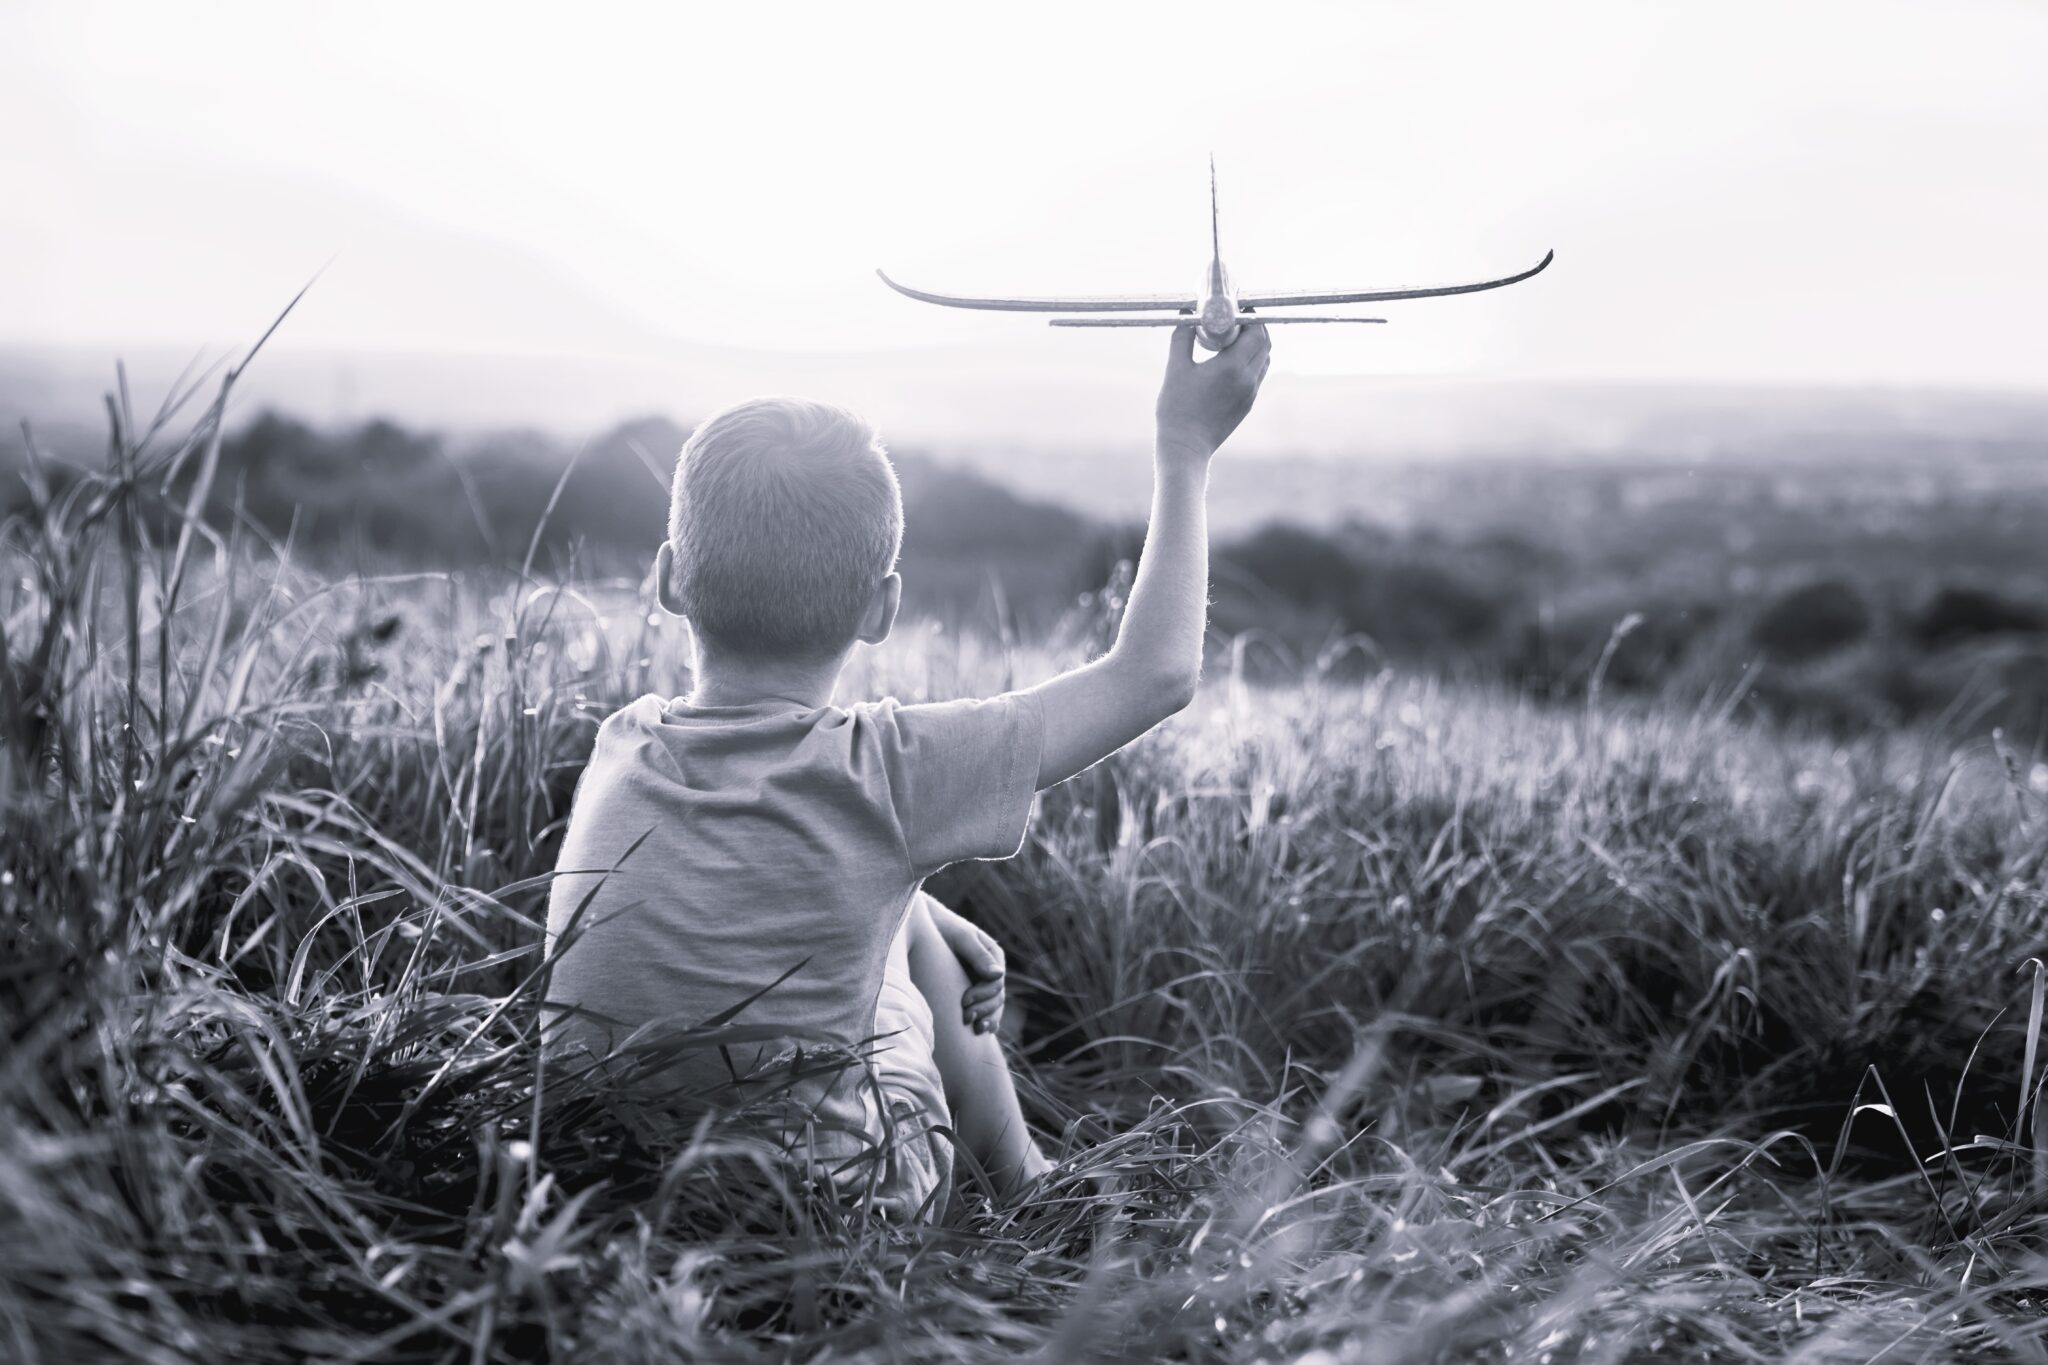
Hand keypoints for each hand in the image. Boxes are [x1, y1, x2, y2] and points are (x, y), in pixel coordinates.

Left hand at [934, 906, 1006, 1035]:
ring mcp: (982, 983)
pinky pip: (985, 1010)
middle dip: (984, 1010)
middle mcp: (991, 972)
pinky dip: (985, 1020)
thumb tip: (998, 974)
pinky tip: (980, 1031)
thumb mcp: (961, 938)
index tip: (964, 1002)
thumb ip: (978, 954)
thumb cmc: (943, 929)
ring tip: (975, 1028)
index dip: (983, 995)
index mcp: (993, 957)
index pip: (996, 983)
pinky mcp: (973, 992)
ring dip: (987, 1018)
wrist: (926, 927)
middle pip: (996, 998)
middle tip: (966, 1018)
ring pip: (993, 1007)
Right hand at [1154, 318, 1271, 463]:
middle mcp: (1248, 379)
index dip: (1251, 316)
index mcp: (1232, 367)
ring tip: (1233, 338)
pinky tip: (1231, 360)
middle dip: (1254, 327)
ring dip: (1255, 344)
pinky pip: (1257, 375)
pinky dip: (1251, 361)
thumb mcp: (1175, 368)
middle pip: (1265, 344)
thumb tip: (1186, 314)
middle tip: (1235, 319)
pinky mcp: (1247, 405)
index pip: (1256, 332)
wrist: (1185, 448)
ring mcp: (1250, 394)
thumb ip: (1182, 337)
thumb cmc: (1176, 409)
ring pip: (1264, 360)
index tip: (1238, 307)